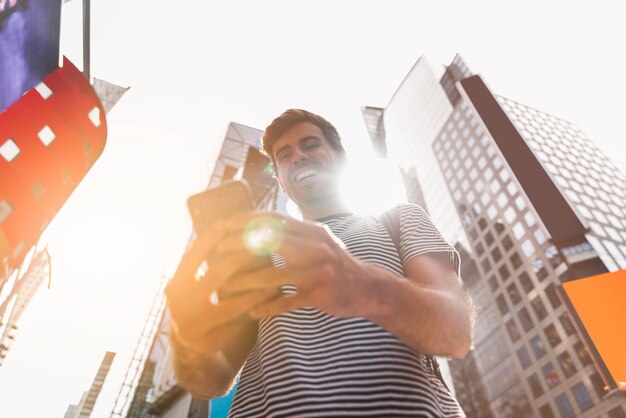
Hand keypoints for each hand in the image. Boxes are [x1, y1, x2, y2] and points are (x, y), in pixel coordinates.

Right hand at [165, 215, 279, 351]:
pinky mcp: (205, 336)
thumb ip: (205, 263)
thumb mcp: (193, 285)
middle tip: (265, 244)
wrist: (189, 351)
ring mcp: (190, 319)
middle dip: (242, 256)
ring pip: (228, 296)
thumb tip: (232, 228)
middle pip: (216, 272)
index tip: (236, 221)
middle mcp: (179, 299)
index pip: (196, 252)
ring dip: (254, 279)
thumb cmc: (200, 307)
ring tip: (275, 268)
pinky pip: (236, 315)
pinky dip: (254, 301)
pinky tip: (271, 293)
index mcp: (176, 281)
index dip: (215, 236)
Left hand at [216, 212, 370, 319]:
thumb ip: (294, 231)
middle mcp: (316, 247)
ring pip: (274, 275)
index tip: (222, 225)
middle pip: (270, 241)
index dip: (245, 220)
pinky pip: (289, 302)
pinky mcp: (320, 295)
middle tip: (215, 252)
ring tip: (224, 287)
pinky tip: (252, 313)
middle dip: (239, 245)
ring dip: (245, 282)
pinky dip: (269, 308)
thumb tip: (262, 221)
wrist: (368, 288)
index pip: (273, 219)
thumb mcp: (319, 240)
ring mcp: (318, 272)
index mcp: (312, 231)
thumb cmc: (336, 264)